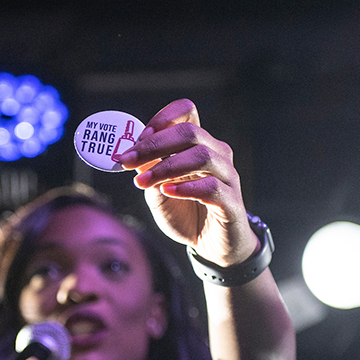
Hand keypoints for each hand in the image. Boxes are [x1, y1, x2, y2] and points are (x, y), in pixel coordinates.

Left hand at [119, 99, 257, 266]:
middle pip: (190, 132)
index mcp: (199, 145)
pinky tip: (167, 191)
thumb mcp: (158, 192)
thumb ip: (148, 172)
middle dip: (154, 145)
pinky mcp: (231, 202)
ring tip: (142, 182)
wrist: (211, 247)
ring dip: (166, 167)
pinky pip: (212, 186)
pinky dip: (186, 187)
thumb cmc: (186, 213)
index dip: (162, 119)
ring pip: (202, 156)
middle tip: (127, 161)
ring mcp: (227, 177)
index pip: (186, 112)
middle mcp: (217, 154)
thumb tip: (128, 153)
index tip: (137, 139)